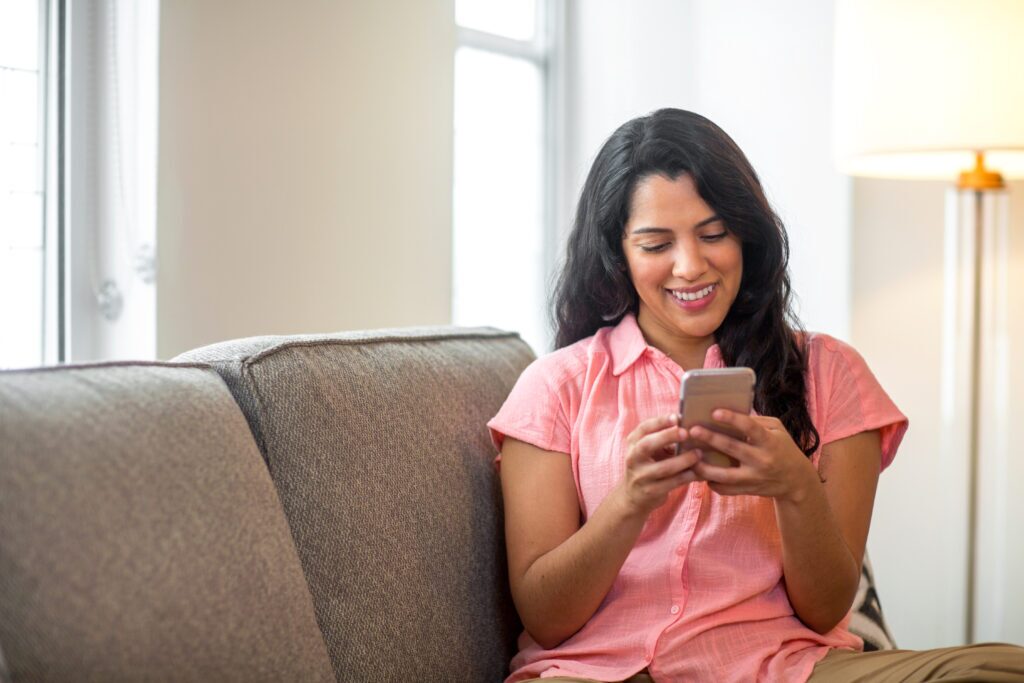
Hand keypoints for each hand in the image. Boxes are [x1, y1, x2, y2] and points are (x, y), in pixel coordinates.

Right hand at [614, 414, 701, 516]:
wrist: (634, 496)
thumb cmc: (648, 466)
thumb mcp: (649, 451)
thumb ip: (663, 439)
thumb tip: (690, 426)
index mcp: (633, 443)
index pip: (644, 428)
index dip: (660, 422)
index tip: (677, 417)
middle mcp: (633, 458)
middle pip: (647, 445)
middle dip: (667, 436)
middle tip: (686, 432)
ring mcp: (641, 476)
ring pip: (663, 467)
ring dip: (683, 460)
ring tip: (698, 453)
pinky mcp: (651, 491)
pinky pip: (671, 483)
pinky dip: (686, 476)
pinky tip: (697, 472)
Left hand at [689, 411, 817, 501]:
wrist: (796, 481)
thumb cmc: (783, 448)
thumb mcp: (777, 430)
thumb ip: (757, 421)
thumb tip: (730, 412)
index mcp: (770, 442)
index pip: (750, 428)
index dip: (732, 419)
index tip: (714, 412)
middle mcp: (762, 460)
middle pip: (733, 449)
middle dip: (711, 439)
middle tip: (692, 430)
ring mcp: (754, 478)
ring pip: (725, 475)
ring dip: (705, 467)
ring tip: (690, 457)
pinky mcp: (747, 490)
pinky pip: (725, 490)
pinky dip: (711, 483)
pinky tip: (700, 473)